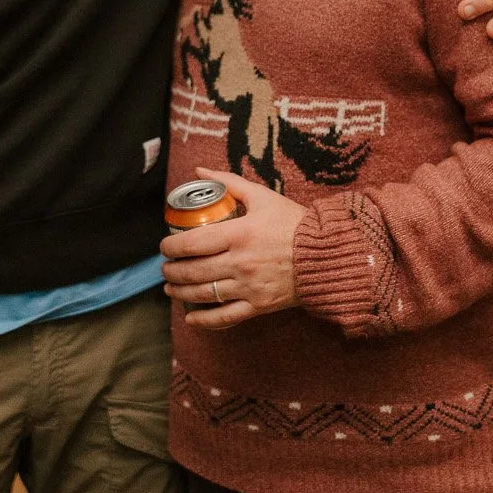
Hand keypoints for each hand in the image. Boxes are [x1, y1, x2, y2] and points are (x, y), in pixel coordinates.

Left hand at [159, 169, 305, 329]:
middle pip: (194, 270)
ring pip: (204, 294)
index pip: (193, 242)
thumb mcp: (262, 196)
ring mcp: (249, 287)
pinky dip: (205, 321)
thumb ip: (229, 183)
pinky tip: (191, 317)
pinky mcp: (259, 305)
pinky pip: (226, 317)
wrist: (327, 254)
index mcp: (240, 233)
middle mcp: (241, 262)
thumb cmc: (294, 223)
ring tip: (170, 287)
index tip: (164, 246)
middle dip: (172, 270)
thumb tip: (199, 171)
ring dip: (181, 292)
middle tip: (165, 267)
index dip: (171, 246)